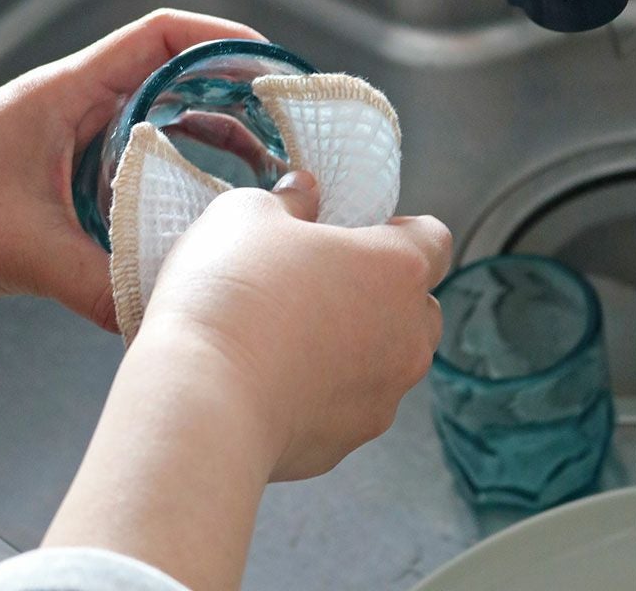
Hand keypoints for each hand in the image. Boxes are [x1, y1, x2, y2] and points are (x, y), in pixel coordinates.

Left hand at [0, 9, 264, 329]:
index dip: (222, 40)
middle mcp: (80, 107)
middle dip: (233, 98)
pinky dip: (175, 176)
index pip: (161, 37)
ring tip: (257, 169)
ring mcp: (77, 139)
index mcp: (71, 93)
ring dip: (210, 139)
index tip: (268, 66)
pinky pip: (138, 163)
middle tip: (280, 132)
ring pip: (161, 122)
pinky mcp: (71, 174)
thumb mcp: (18, 245)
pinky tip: (196, 210)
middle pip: (176, 79)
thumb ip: (92, 282)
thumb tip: (156, 316)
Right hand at [43, 171, 451, 589]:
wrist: (202, 397)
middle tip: (322, 283)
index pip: (434, 239)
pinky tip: (272, 378)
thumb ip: (288, 198)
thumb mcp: (246, 214)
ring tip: (292, 335)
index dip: (400, 232)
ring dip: (356, 345)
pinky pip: (348, 404)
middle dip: (383, 293)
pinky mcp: (347, 441)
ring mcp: (382, 395)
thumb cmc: (230, 292)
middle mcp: (407, 335)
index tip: (360, 233)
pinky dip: (324, 391)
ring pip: (388, 360)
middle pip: (418, 305)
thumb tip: (304, 194)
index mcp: (396, 268)